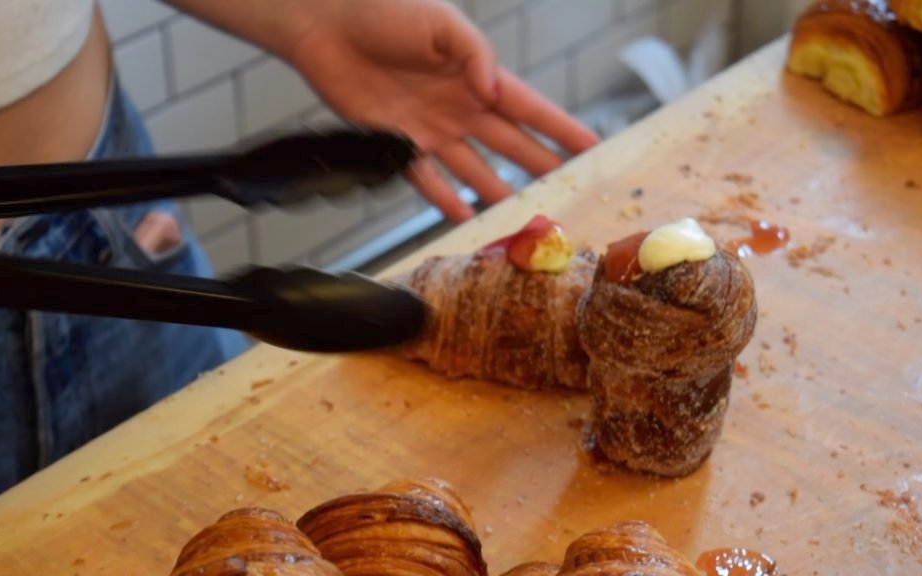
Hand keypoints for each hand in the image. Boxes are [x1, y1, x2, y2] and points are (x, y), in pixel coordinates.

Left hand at [284, 0, 599, 220]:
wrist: (328, 24)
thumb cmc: (385, 10)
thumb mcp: (443, 24)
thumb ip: (476, 56)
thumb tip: (495, 92)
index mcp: (478, 76)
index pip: (530, 109)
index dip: (561, 129)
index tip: (593, 148)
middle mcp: (461, 107)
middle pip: (510, 145)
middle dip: (541, 168)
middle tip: (569, 193)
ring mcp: (432, 128)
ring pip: (474, 169)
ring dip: (498, 192)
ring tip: (523, 218)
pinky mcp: (398, 142)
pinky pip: (427, 179)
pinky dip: (444, 200)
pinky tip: (464, 219)